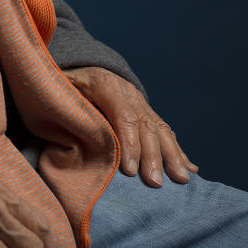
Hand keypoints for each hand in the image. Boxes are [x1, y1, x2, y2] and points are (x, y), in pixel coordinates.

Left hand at [63, 66, 197, 186]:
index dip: (129, 143)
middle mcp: (129, 93)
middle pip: (145, 126)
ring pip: (160, 128)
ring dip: (172, 155)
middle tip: (155, 183)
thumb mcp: (57, 83)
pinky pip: (165, 130)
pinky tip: (190, 168)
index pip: (124, 116)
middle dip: (153, 156)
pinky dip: (178, 150)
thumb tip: (58, 118)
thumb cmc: (65, 81)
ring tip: (181, 179)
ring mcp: (141, 103)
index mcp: (106, 85)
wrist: (85, 64)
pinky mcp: (147, 112)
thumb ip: (60, 98)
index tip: (130, 171)